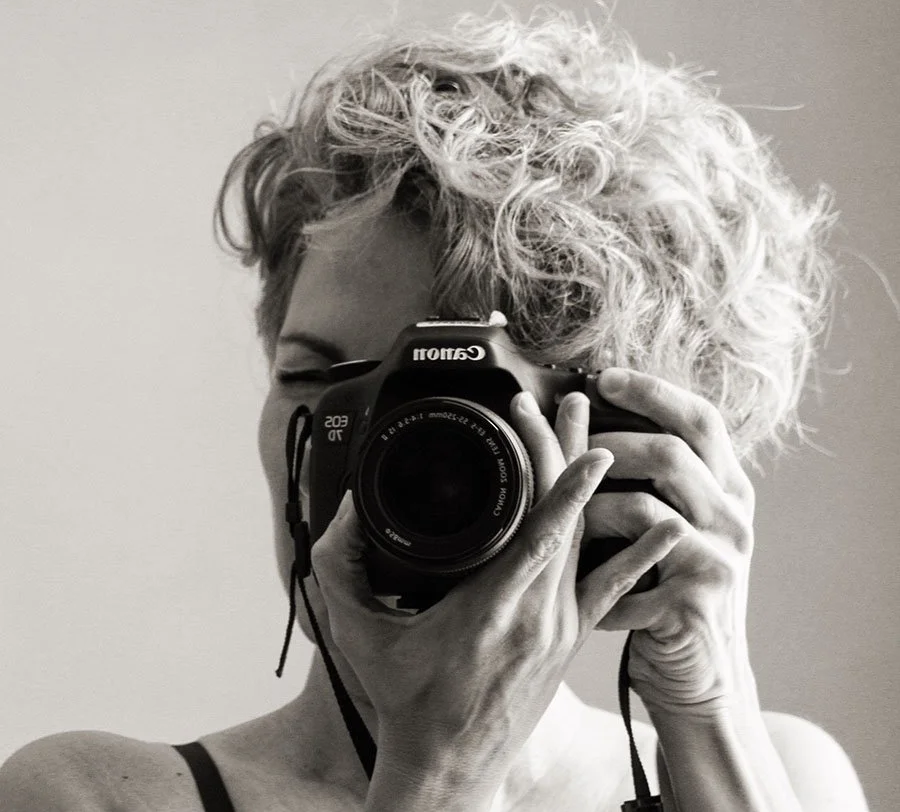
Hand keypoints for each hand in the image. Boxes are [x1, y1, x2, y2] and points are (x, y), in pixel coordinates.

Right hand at [310, 390, 683, 790]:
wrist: (448, 765)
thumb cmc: (406, 700)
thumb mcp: (357, 630)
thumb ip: (343, 564)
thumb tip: (347, 508)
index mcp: (489, 608)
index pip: (542, 535)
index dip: (567, 485)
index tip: (583, 439)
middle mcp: (536, 616)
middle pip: (569, 522)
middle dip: (573, 454)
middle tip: (577, 404)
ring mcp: (560, 629)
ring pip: (591, 545)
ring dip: (599, 490)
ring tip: (610, 441)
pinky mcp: (571, 642)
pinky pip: (611, 589)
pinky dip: (637, 554)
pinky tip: (668, 531)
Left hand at [588, 368, 756, 717]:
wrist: (701, 677)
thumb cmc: (673, 592)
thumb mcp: (676, 528)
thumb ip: (656, 483)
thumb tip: (595, 426)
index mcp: (729, 489)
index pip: (700, 419)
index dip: (652, 391)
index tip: (603, 377)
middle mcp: (733, 517)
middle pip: (671, 451)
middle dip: (607, 441)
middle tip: (563, 439)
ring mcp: (720, 558)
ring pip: (643, 506)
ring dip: (589, 506)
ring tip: (563, 514)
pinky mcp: (696, 600)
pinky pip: (630, 566)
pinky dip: (596, 567)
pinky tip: (576, 573)